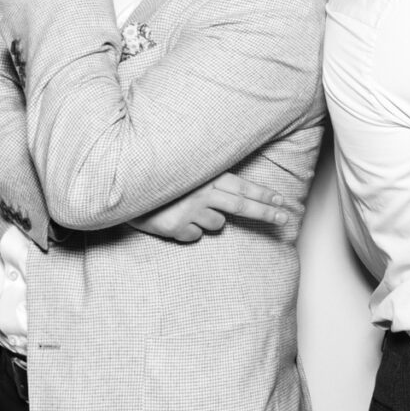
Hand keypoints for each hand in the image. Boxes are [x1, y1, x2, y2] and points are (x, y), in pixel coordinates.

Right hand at [129, 173, 288, 242]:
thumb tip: (235, 193)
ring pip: (217, 225)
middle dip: (266, 213)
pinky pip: (193, 236)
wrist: (122, 189)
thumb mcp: (188, 174)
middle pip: (242, 206)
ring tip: (190, 211)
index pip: (245, 187)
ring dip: (211, 221)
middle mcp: (203, 193)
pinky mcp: (175, 228)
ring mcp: (189, 212)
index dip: (266, 196)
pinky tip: (174, 221)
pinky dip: (189, 231)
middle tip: (285, 220)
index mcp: (208, 178)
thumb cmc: (160, 180)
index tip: (284, 203)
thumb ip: (211, 181)